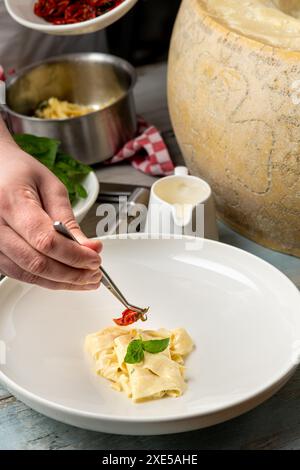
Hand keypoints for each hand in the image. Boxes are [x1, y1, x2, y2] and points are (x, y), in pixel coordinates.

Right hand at [0, 138, 101, 289]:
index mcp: (10, 202)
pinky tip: (66, 277)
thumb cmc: (20, 172)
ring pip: (29, 274)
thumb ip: (69, 219)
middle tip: (95, 273)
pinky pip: (21, 274)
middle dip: (72, 273)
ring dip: (62, 282)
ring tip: (86, 278)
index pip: (46, 241)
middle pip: (37, 263)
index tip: (95, 259)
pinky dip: (47, 280)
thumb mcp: (51, 186)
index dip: (74, 256)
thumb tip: (88, 248)